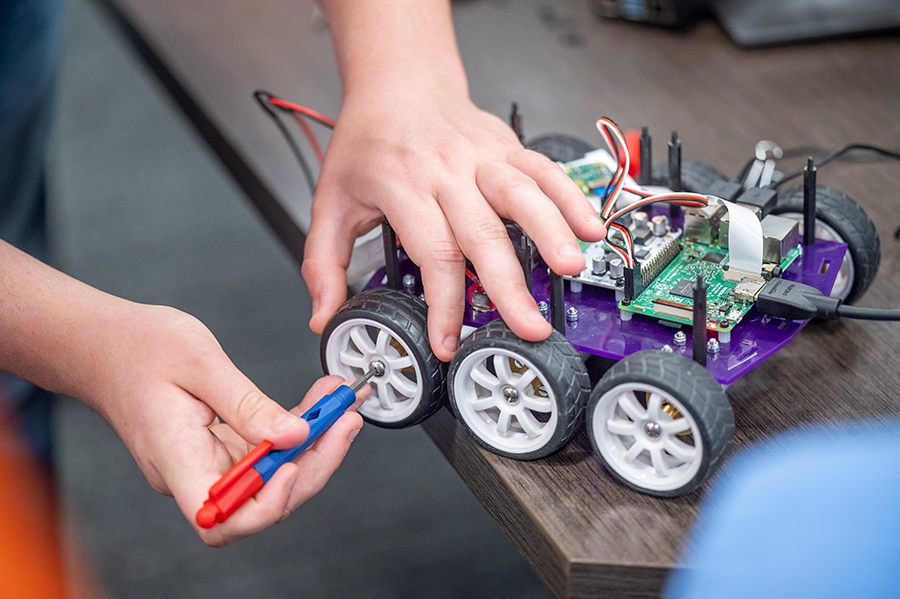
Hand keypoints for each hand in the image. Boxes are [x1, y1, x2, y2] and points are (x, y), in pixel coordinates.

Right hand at [78, 302, 364, 546]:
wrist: (103, 342)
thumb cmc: (137, 347)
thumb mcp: (199, 362)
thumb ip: (247, 403)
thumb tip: (293, 435)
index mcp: (174, 458)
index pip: (221, 519)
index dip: (265, 506)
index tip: (295, 466)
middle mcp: (191, 471)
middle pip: (260, 500)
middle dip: (313, 465)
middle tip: (346, 420)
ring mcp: (206, 462)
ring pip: (270, 477)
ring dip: (313, 446)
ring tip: (343, 406)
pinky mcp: (218, 448)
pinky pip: (265, 452)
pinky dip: (297, 432)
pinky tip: (321, 404)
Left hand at [303, 90, 605, 361]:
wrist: (398, 85)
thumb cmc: (368, 142)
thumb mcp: (330, 201)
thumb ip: (323, 263)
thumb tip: (325, 316)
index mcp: (402, 187)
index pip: (432, 253)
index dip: (444, 304)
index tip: (449, 342)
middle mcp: (446, 171)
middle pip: (484, 233)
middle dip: (509, 285)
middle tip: (529, 325)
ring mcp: (482, 156)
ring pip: (523, 195)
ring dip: (551, 232)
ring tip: (570, 269)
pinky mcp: (508, 147)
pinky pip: (546, 171)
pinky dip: (571, 197)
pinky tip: (591, 227)